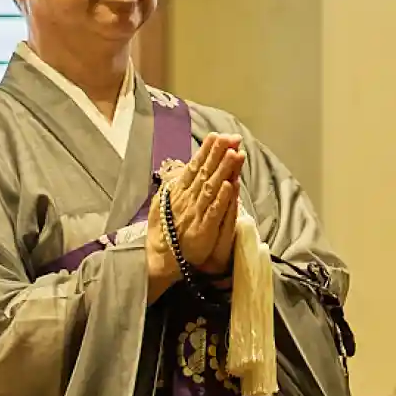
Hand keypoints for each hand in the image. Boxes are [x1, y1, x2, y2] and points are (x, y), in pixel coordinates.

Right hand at [145, 133, 244, 299]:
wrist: (160, 259)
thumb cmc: (164, 232)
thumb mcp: (163, 204)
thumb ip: (173, 187)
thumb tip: (181, 171)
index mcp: (179, 193)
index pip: (195, 167)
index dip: (207, 151)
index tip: (218, 136)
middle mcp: (187, 200)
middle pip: (205, 173)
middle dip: (218, 154)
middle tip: (231, 138)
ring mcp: (196, 214)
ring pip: (211, 188)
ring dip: (223, 171)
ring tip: (235, 154)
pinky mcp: (203, 230)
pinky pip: (214, 212)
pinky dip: (222, 199)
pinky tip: (231, 185)